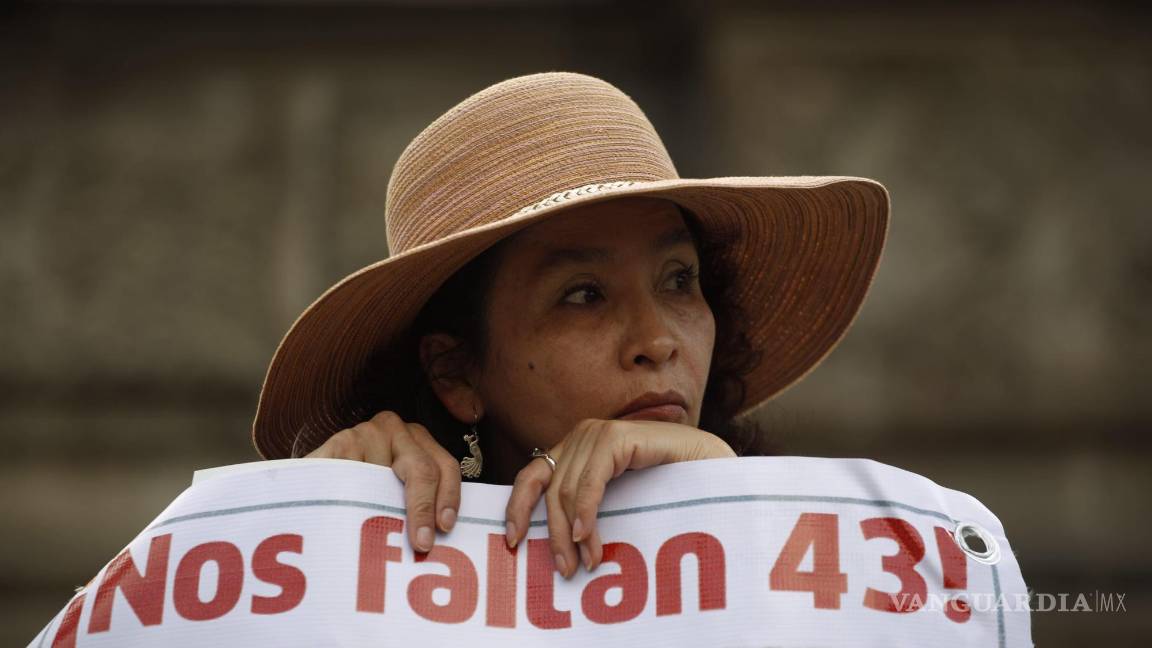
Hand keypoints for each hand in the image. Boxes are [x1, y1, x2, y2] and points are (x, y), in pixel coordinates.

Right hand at [305, 410, 460, 553]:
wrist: (314, 480)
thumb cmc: (361, 489)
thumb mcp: (393, 491)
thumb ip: (415, 504)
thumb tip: (436, 542)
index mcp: (418, 439)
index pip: (445, 467)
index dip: (449, 498)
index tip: (444, 528)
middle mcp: (395, 429)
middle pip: (422, 470)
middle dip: (424, 509)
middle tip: (421, 543)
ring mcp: (367, 432)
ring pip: (385, 480)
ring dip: (380, 510)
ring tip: (374, 535)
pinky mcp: (340, 442)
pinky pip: (354, 477)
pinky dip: (353, 501)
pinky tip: (348, 517)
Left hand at [503, 419, 735, 578]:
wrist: (717, 468)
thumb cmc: (670, 488)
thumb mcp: (618, 499)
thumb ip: (587, 507)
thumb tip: (555, 542)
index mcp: (578, 447)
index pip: (532, 476)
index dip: (518, 508)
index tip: (513, 542)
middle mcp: (583, 435)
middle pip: (548, 489)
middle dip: (553, 533)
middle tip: (563, 569)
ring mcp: (600, 432)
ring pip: (567, 489)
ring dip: (574, 532)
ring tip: (586, 562)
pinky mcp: (618, 437)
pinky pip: (591, 481)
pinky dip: (587, 511)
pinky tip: (590, 537)